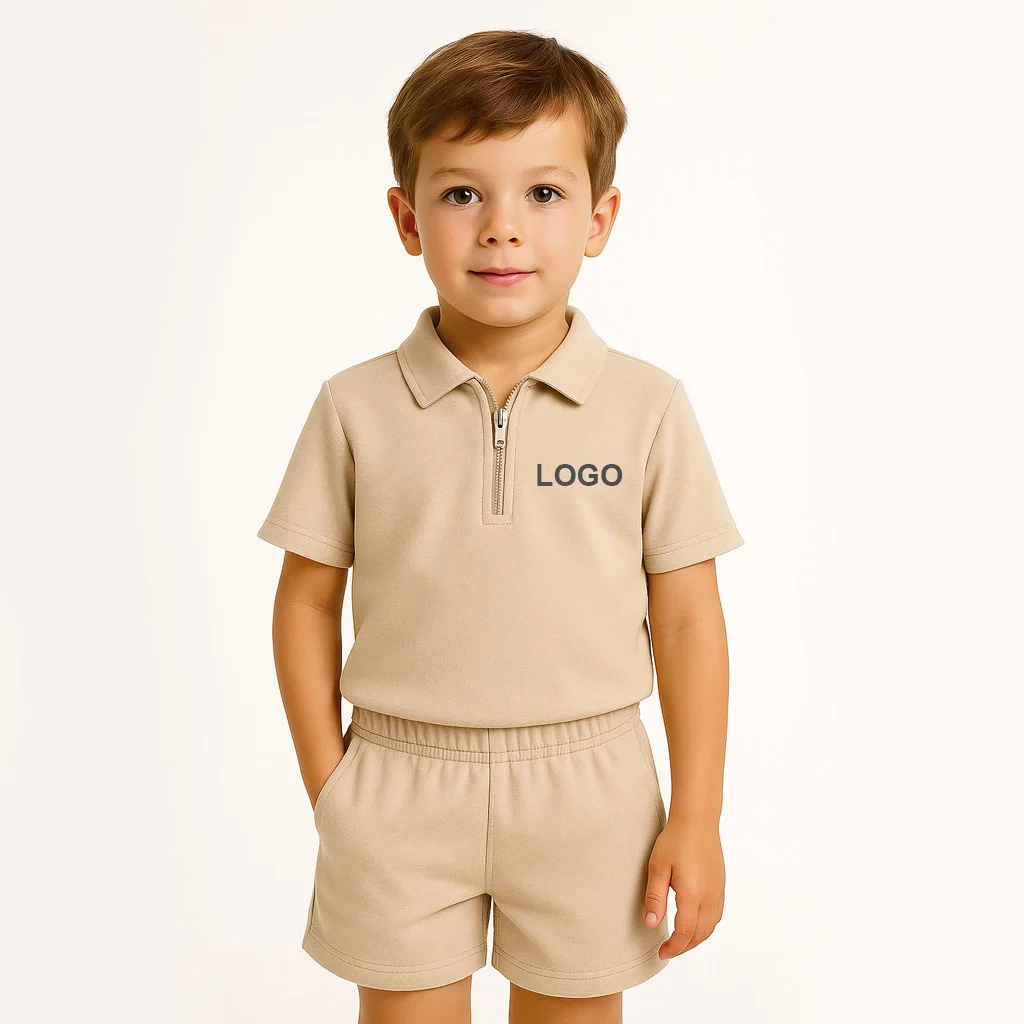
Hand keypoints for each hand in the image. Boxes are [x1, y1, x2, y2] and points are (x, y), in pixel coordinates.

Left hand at [644, 816, 724, 958]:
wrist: (697, 820)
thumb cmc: (675, 840)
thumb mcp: (658, 868)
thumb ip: (655, 898)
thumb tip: (652, 925)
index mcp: (693, 895)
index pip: (685, 934)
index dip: (674, 947)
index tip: (662, 953)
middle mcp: (710, 897)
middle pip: (701, 935)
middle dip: (685, 947)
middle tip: (668, 950)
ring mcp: (718, 891)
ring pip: (711, 926)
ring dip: (697, 938)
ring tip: (680, 940)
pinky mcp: (721, 884)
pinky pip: (717, 914)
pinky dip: (706, 925)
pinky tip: (696, 922)